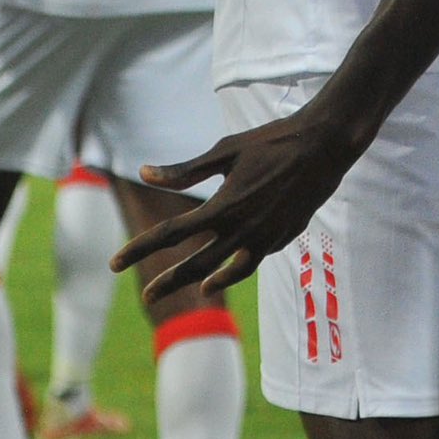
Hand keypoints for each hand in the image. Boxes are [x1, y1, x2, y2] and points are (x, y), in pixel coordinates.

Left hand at [109, 103, 368, 301]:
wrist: (324, 146)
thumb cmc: (272, 141)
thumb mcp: (225, 151)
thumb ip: (185, 170)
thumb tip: (145, 173)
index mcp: (223, 206)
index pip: (171, 234)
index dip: (140, 249)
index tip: (115, 263)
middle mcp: (242, 229)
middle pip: (195, 264)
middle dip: (167, 282)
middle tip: (146, 297)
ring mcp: (264, 238)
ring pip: (225, 272)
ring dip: (200, 282)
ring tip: (187, 290)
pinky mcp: (282, 237)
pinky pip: (251, 261)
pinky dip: (233, 272)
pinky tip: (222, 274)